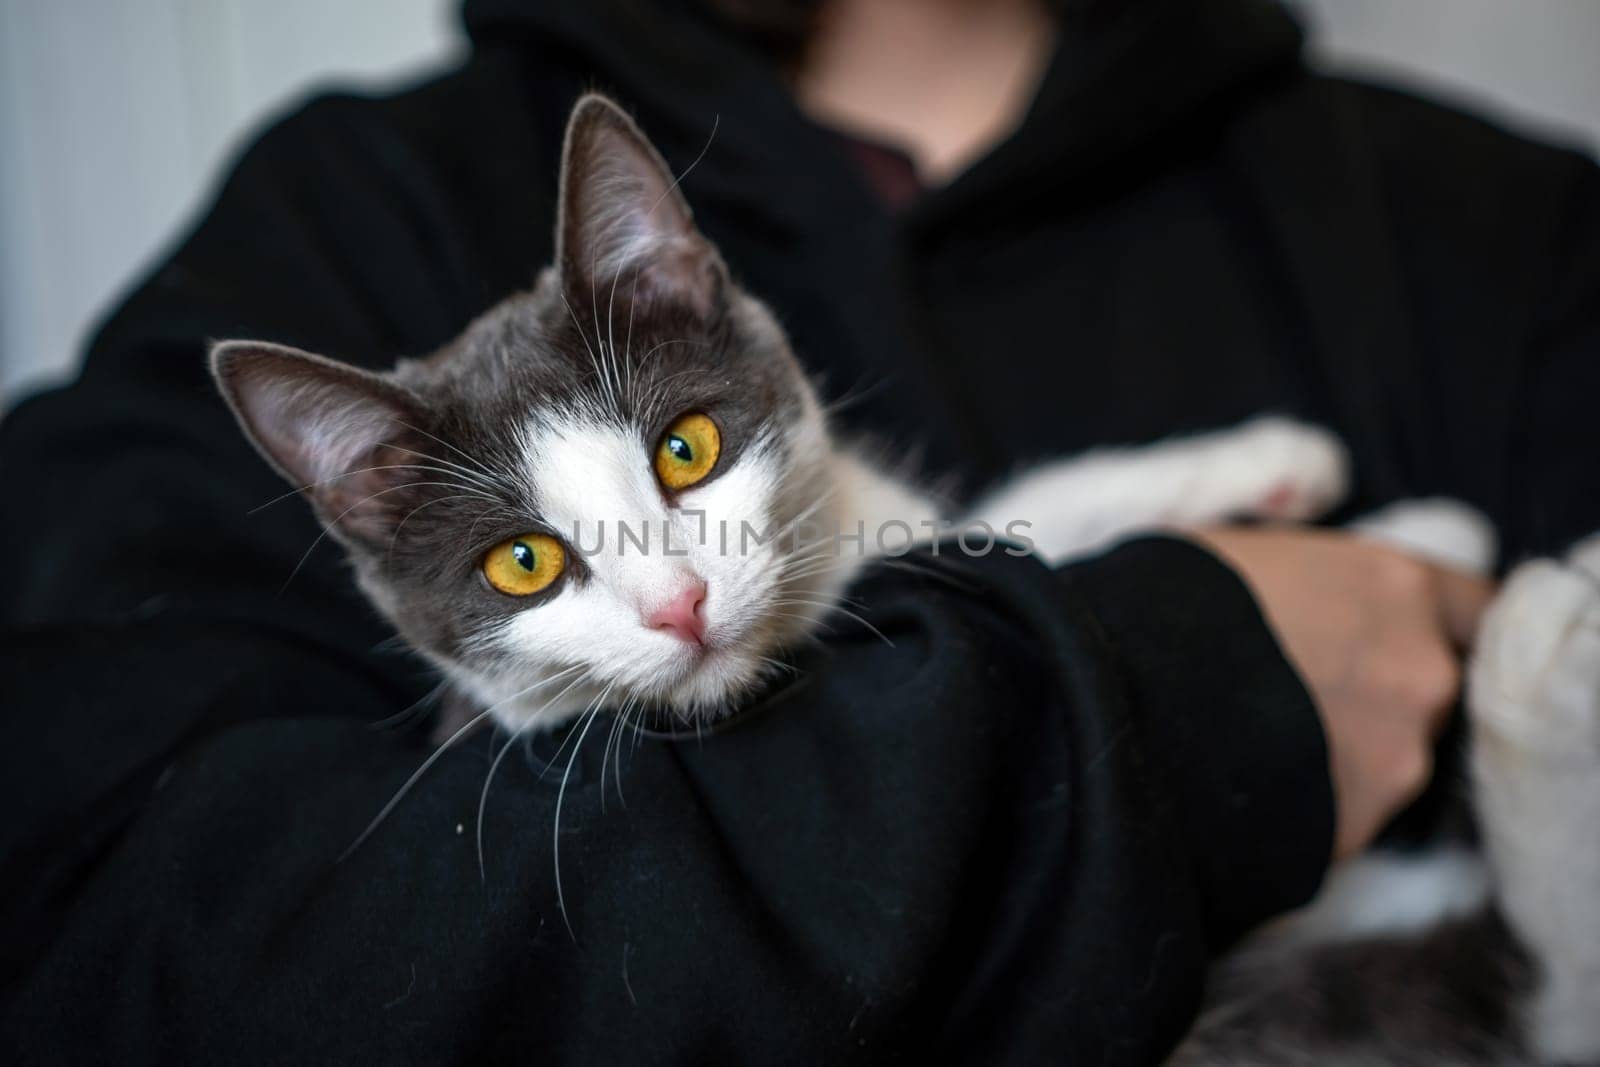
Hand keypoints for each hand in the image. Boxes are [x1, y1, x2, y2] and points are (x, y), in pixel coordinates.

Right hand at [1188, 526, 1495, 859]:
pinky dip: (1302, 812)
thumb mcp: (1247, 556)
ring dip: (1339, 761)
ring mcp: (1395, 759)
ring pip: (1387, 763)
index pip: (1478, 608)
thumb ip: (1315, 583)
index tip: (1404, 640)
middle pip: (1429, 693)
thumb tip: (1315, 606)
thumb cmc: (1161, 599)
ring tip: (1252, 751)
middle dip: (1374, 698)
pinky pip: (1339, 821)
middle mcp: (1419, 672)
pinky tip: (1239, 791)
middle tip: (1294, 699)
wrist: (1111, 695)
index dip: (1439, 627)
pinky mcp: (1353, 831)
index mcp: (1396, 588)